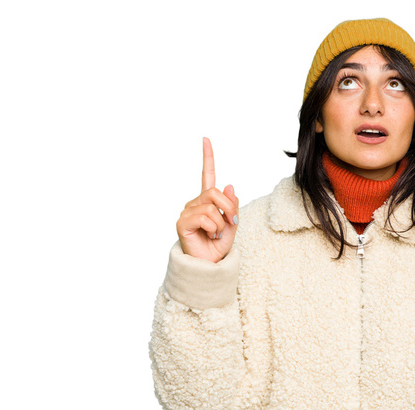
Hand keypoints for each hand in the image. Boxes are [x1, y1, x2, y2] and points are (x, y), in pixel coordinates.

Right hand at [176, 137, 239, 262]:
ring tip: (216, 233)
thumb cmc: (218, 245)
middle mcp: (195, 203)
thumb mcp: (232, 224)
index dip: (207, 157)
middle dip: (229, 208)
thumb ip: (232, 205)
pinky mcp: (182, 222)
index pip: (207, 175)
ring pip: (212, 206)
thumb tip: (228, 185)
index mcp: (207, 201)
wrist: (210, 265)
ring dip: (221, 222)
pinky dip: (214, 227)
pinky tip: (209, 235)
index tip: (206, 139)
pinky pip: (206, 217)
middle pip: (216, 192)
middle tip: (230, 223)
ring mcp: (187, 211)